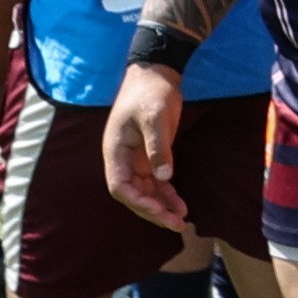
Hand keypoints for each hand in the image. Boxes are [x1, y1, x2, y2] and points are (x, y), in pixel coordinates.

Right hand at [102, 61, 193, 223]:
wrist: (157, 74)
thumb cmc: (151, 92)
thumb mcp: (155, 117)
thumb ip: (158, 147)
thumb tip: (164, 177)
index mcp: (115, 150)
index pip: (119, 186)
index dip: (137, 201)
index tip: (157, 209)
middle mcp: (122, 159)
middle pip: (133, 195)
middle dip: (152, 211)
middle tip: (175, 223)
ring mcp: (136, 160)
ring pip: (146, 192)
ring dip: (162, 206)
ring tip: (181, 220)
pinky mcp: (150, 157)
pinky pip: (157, 182)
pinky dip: (168, 195)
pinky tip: (181, 206)